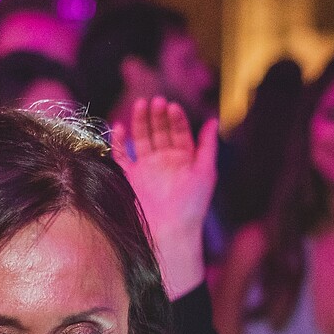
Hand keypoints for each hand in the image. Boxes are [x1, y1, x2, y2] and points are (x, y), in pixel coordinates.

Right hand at [110, 96, 217, 300]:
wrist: (170, 231)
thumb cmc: (192, 205)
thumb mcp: (206, 171)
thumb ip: (208, 145)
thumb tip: (213, 120)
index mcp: (184, 159)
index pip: (179, 131)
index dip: (176, 118)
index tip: (172, 106)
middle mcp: (165, 161)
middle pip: (159, 131)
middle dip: (157, 116)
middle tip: (156, 101)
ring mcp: (146, 168)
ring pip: (141, 138)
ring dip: (140, 122)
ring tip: (141, 105)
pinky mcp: (130, 177)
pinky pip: (121, 155)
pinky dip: (119, 141)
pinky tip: (119, 126)